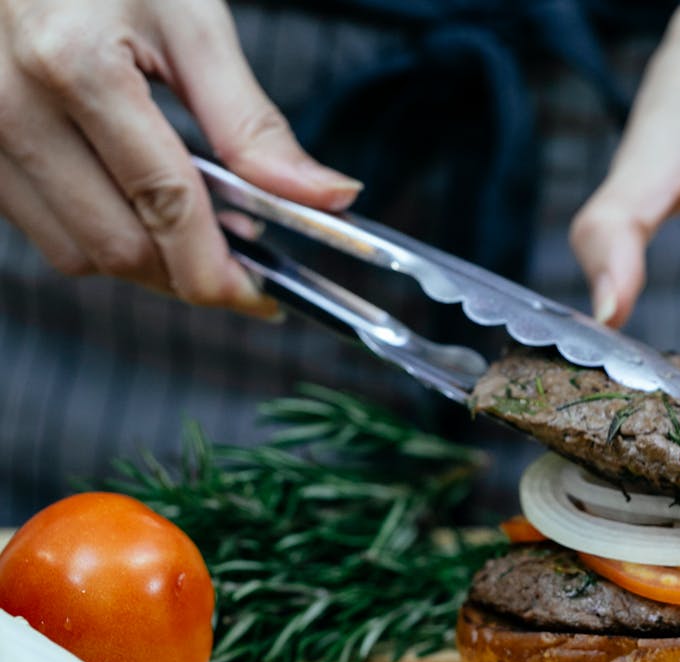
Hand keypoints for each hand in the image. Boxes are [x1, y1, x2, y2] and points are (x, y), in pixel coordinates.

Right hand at [0, 0, 359, 315]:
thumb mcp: (192, 23)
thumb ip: (253, 124)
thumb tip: (328, 199)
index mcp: (76, 67)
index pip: (165, 207)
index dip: (221, 270)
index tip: (265, 296)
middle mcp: (12, 106)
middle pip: (118, 248)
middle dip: (188, 272)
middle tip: (243, 259)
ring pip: (75, 252)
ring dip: (144, 258)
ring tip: (195, 224)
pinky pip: (41, 227)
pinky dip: (98, 232)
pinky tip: (138, 203)